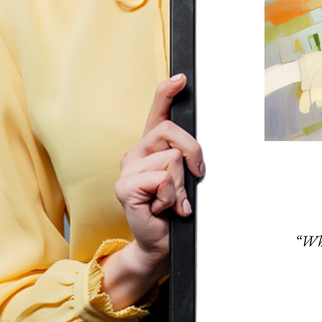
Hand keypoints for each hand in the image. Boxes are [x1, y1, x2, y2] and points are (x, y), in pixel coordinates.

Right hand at [100, 74, 204, 308]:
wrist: (161, 243)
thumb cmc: (174, 210)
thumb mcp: (185, 178)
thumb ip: (186, 159)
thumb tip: (196, 151)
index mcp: (151, 147)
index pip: (157, 112)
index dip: (167, 92)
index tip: (181, 78)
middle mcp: (136, 153)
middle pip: (172, 132)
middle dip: (193, 154)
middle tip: (193, 178)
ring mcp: (127, 169)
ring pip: (172, 159)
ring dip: (181, 185)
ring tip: (172, 201)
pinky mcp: (125, 187)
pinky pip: (162, 179)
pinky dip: (171, 197)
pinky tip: (162, 208)